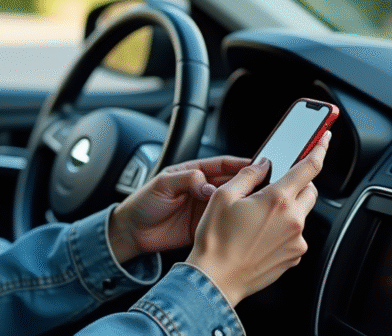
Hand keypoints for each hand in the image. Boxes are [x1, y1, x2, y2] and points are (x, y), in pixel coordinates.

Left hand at [109, 155, 249, 263]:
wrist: (133, 233)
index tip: (258, 165)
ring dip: (244, 203)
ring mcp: (204, 208)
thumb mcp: (162, 184)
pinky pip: (224, 222)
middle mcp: (201, 189)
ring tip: (258, 205)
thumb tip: (207, 183)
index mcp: (192, 173)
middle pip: (231, 184)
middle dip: (248, 184)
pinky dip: (235, 222)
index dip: (240, 164)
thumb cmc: (142, 204)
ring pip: (231, 203)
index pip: (221, 165)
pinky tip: (245, 223)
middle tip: (264, 187)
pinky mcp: (205, 227)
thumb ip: (186, 179)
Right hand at [186, 131, 329, 306]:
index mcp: (277, 200)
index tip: (323, 141)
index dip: (318, 149)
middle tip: (272, 188)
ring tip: (257, 218)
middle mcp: (293, 219)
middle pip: (310, 190)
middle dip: (296, 184)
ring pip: (302, 213)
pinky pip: (295, 234)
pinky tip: (259, 234)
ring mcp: (296, 241)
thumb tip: (262, 165)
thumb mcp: (222, 197)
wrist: (216, 278)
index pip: (308, 167)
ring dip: (288, 208)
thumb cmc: (215, 240)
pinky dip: (284, 229)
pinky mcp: (294, 256)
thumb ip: (247, 175)